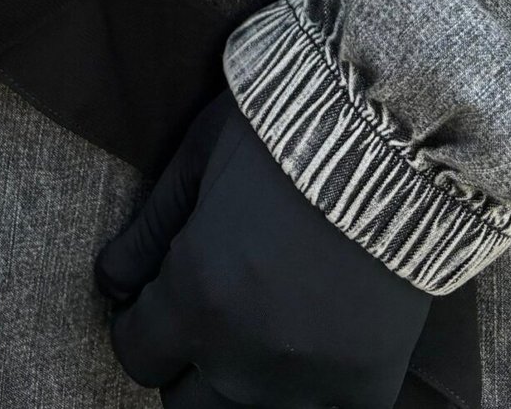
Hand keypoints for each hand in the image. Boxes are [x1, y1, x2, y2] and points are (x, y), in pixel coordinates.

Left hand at [96, 92, 430, 408]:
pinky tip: (318, 345)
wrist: (398, 135)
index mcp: (196, 299)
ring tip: (260, 329)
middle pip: (185, 404)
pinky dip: (314, 391)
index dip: (138, 324)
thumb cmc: (286, 129)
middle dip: (186, 360)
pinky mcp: (368, 385)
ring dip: (242, 382)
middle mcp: (244, 360)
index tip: (152, 299)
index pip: (136, 355)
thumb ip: (151, 228)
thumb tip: (112, 280)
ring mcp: (309, 383)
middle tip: (209, 311)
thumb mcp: (201, 156)